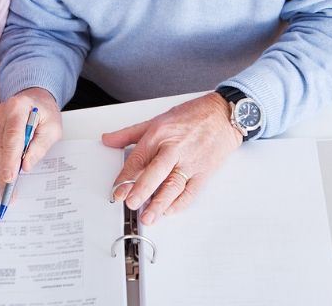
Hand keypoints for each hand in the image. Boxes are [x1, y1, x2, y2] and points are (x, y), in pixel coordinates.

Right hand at [0, 87, 61, 184]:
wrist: (35, 101)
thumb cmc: (44, 114)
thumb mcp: (53, 129)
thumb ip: (40, 147)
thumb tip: (26, 165)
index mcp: (18, 107)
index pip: (12, 137)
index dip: (10, 160)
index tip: (10, 178)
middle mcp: (0, 111)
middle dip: (5, 168)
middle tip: (12, 186)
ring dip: (0, 166)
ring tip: (13, 172)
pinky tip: (7, 161)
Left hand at [102, 92, 241, 224]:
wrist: (223, 114)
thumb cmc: (192, 116)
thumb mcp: (156, 120)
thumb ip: (129, 133)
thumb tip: (108, 140)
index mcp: (160, 135)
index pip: (138, 159)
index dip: (125, 176)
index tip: (117, 190)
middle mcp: (175, 148)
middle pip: (156, 172)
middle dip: (142, 189)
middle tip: (131, 204)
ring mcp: (191, 161)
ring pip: (174, 185)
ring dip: (160, 203)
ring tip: (149, 216)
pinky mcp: (205, 171)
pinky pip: (191, 191)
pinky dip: (180, 203)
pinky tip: (169, 210)